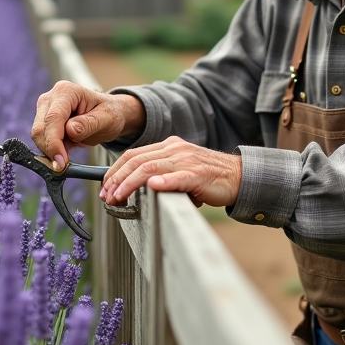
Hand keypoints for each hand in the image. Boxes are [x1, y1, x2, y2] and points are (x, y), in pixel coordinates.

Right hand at [31, 81, 145, 169]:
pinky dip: (51, 150)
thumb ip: (89, 124)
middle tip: (64, 166)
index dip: (54, 142)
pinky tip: (65, 151)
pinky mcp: (43, 121)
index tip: (61, 162)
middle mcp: (51, 98)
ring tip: (70, 153)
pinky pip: (42, 140)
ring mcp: (44, 109)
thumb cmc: (110, 113)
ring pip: (38, 136)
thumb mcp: (107, 119)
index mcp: (66, 92)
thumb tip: (70, 130)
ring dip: (51, 150)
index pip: (53, 118)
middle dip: (50, 149)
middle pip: (41, 128)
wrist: (108, 114)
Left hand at [100, 136, 241, 207]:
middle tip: (106, 196)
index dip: (115, 170)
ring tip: (118, 197)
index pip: (134, 154)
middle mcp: (175, 149)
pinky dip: (163, 181)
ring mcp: (186, 160)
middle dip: (116, 178)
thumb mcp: (180, 171)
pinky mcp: (198, 174)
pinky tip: (152, 187)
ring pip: (150, 168)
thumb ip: (161, 175)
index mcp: (168, 147)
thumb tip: (136, 188)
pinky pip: (178, 176)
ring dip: (129, 183)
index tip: (105, 186)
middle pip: (136, 160)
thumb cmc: (208, 178)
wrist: (238, 176)